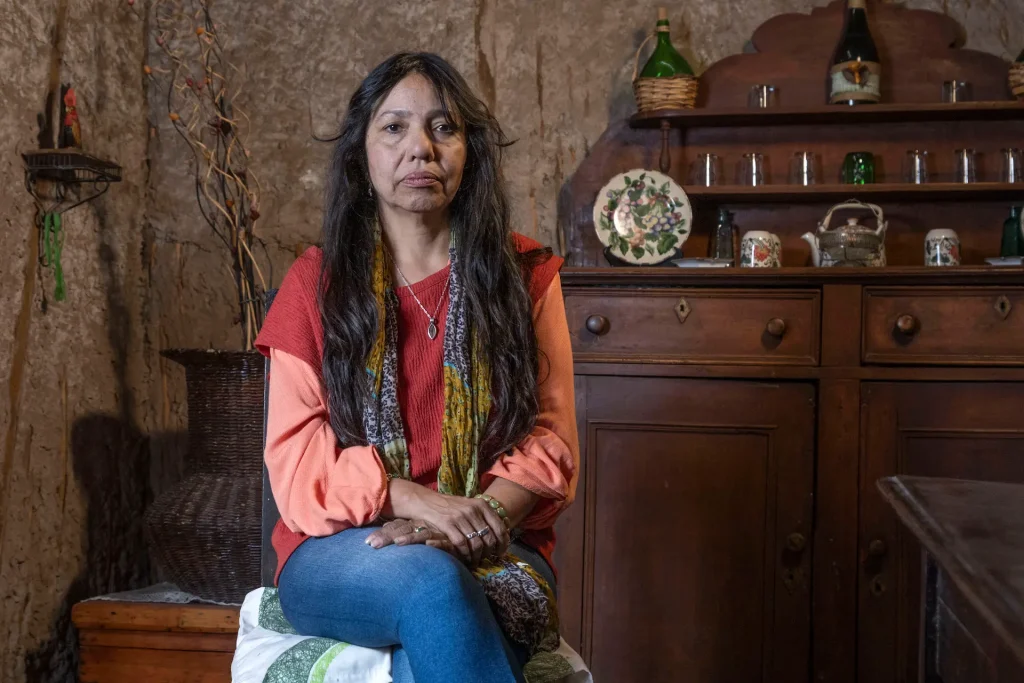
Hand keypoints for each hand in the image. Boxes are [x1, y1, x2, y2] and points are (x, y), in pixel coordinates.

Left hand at [365, 519, 458, 557]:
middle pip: (403, 530)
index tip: (367, 542)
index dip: (382, 534)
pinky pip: (444, 542)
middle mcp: (425, 525)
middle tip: (371, 544)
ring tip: (397, 543)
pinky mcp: (452, 540)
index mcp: (416, 523)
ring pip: (421, 534)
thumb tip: (387, 535)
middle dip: (387, 537)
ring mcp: (438, 531)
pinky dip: (436, 543)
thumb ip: (409, 534)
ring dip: (409, 539)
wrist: (468, 528)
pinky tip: (428, 544)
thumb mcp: (424, 533)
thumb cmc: (443, 533)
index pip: (396, 528)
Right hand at [387, 482, 508, 567]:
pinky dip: (464, 554)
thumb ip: (481, 517)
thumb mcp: (468, 506)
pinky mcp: (447, 523)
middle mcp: (473, 510)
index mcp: (481, 505)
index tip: (501, 553)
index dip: (502, 543)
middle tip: (485, 559)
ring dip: (476, 556)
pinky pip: (462, 544)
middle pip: (489, 538)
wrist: (425, 500)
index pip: (499, 527)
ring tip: (474, 562)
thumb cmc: (448, 506)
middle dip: (488, 552)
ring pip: (476, 543)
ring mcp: (460, 516)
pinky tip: (463, 557)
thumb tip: (497, 536)